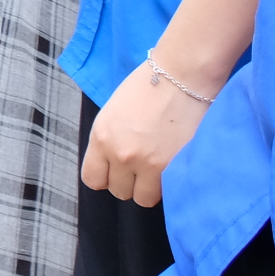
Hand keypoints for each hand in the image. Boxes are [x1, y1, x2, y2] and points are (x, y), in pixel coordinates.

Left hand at [80, 61, 212, 207]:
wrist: (181, 77)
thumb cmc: (146, 88)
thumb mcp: (112, 114)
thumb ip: (108, 142)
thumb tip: (110, 166)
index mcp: (102, 137)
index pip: (93, 179)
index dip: (105, 177)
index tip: (115, 171)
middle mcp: (121, 154)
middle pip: (119, 191)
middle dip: (128, 182)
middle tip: (140, 166)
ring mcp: (149, 164)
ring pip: (142, 198)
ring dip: (149, 187)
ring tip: (157, 168)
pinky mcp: (175, 168)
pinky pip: (166, 193)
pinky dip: (168, 185)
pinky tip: (172, 167)